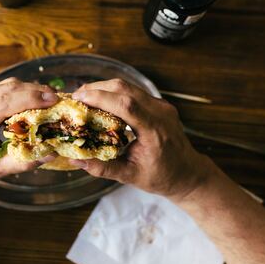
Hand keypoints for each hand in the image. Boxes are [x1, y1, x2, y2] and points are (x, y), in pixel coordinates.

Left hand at [0, 78, 57, 203]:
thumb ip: (23, 162)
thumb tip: (52, 153)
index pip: (2, 104)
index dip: (29, 99)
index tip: (53, 100)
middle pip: (6, 89)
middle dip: (34, 92)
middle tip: (58, 99)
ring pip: (5, 86)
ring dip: (30, 90)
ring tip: (51, 100)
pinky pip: (2, 90)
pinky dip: (22, 93)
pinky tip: (36, 101)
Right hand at [70, 79, 211, 200]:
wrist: (188, 173)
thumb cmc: (162, 177)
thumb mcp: (130, 176)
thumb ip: (103, 168)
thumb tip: (76, 160)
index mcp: (155, 131)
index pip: (126, 105)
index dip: (100, 97)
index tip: (78, 99)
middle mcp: (161, 113)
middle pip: (125, 88)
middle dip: (97, 88)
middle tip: (76, 96)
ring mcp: (162, 106)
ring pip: (128, 86)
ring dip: (104, 88)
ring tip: (84, 97)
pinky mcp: (160, 104)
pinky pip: (134, 91)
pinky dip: (114, 93)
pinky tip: (102, 101)